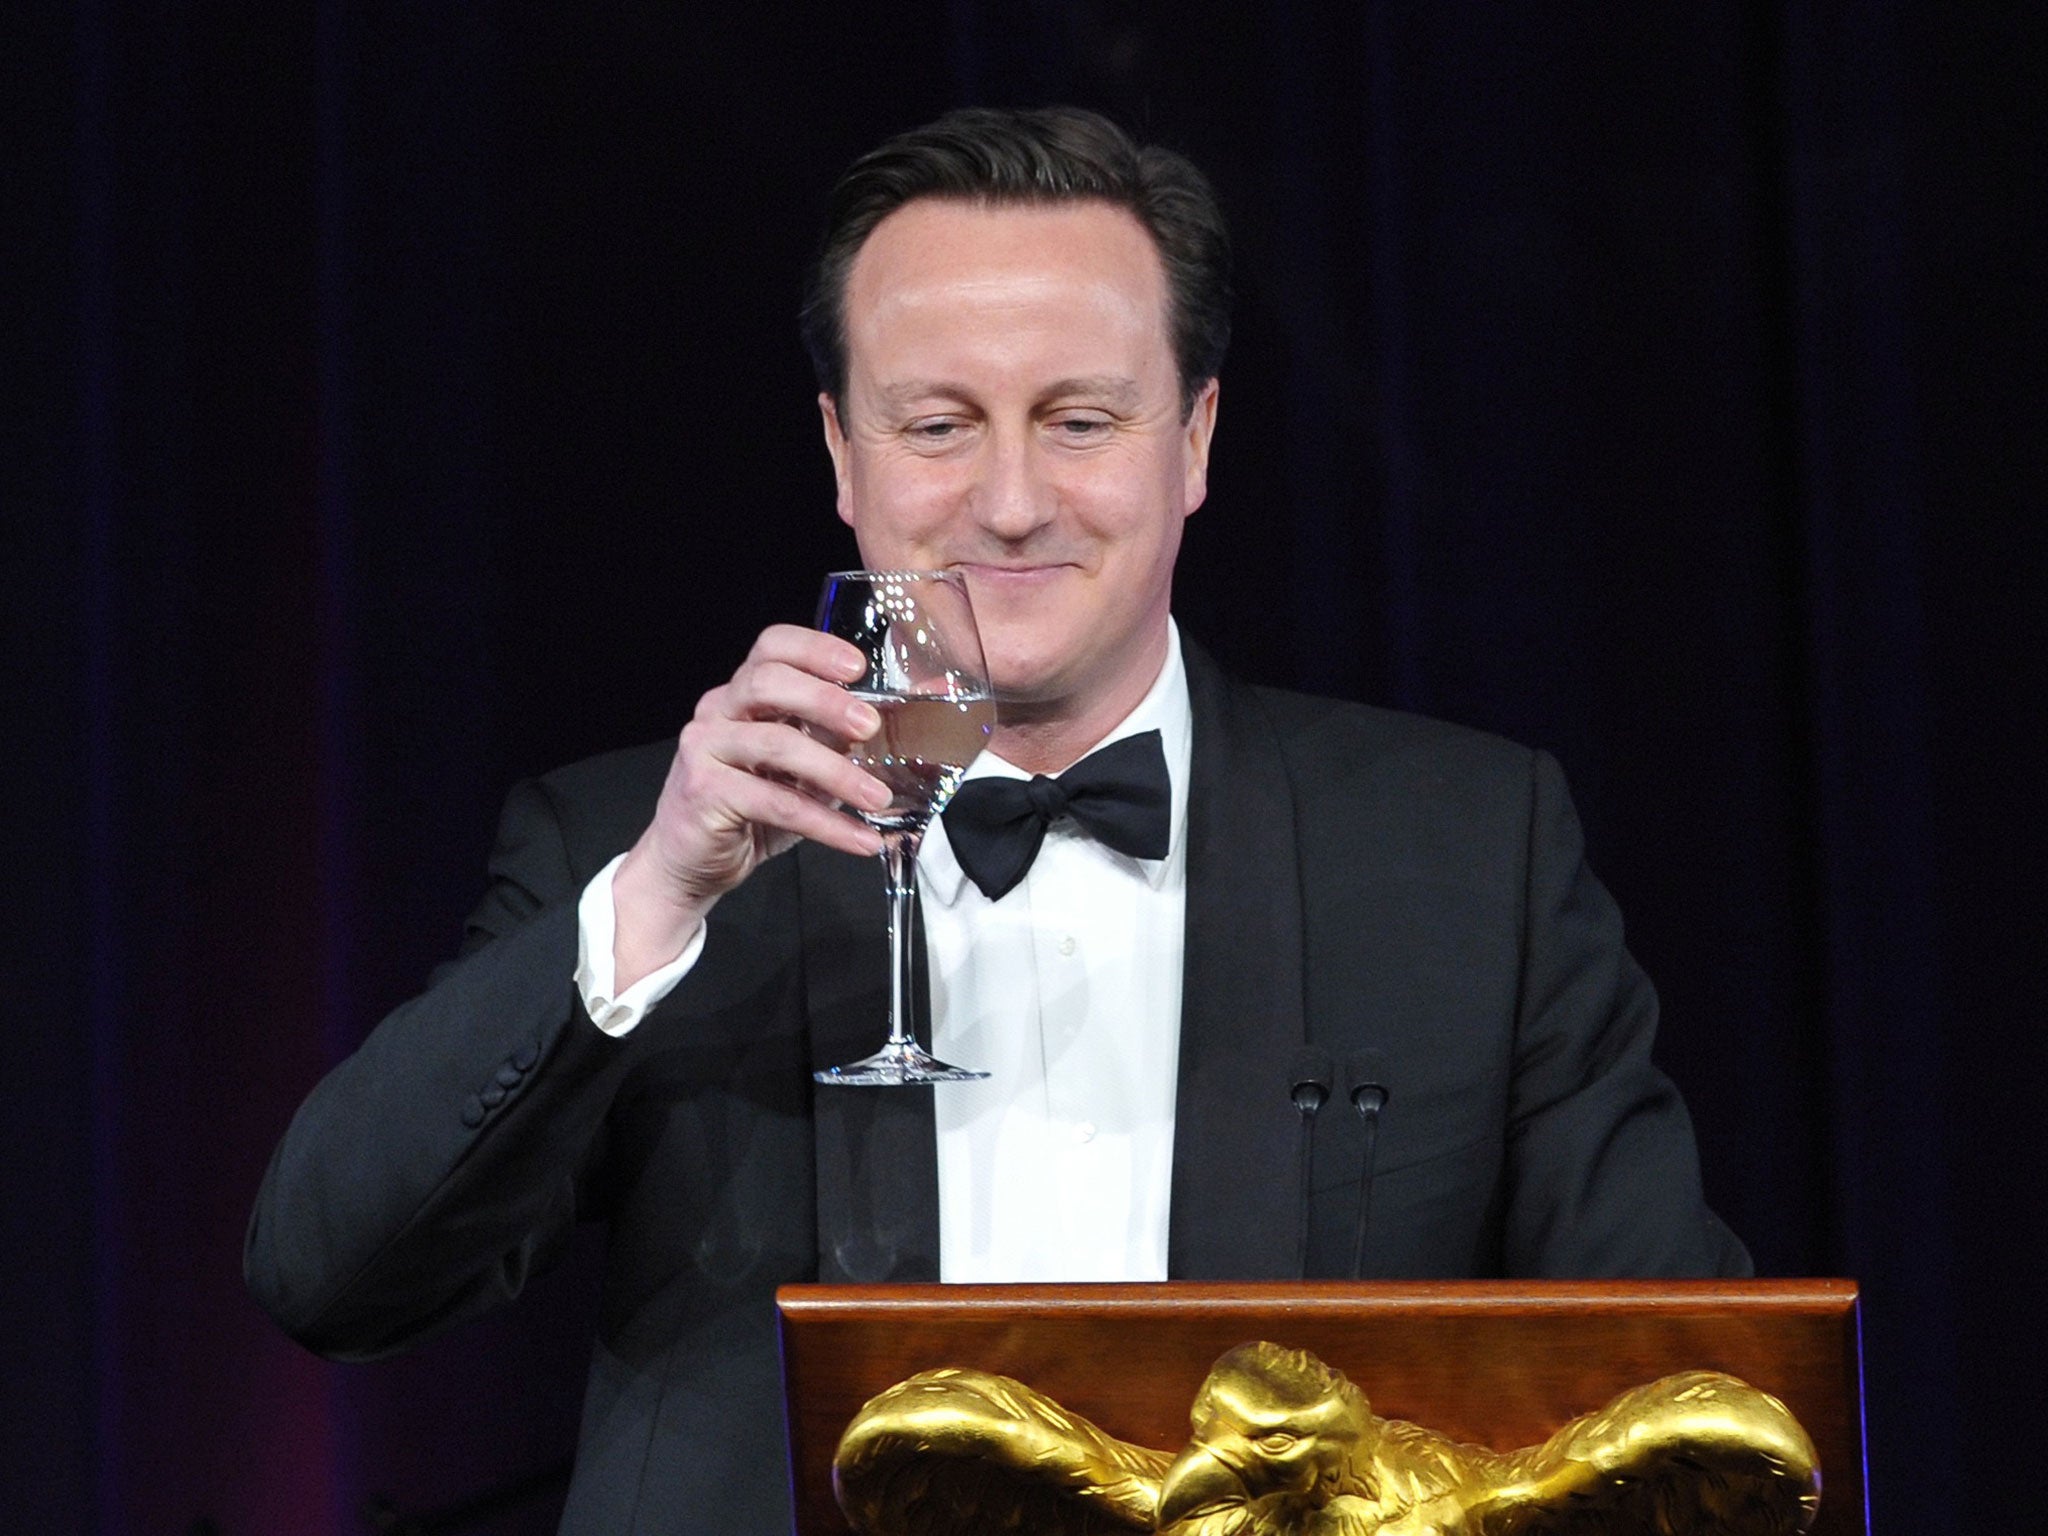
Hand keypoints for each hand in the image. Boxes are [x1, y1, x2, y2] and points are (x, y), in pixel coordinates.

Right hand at [610, 625, 889, 987]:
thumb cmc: (747, 809)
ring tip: (878, 798)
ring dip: (836, 772)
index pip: (772, 647)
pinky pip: (775, 803)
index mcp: (742, 695)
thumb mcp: (798, 770)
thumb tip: (896, 725)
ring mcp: (706, 749)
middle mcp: (718, 711)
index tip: (857, 667)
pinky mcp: (705, 793)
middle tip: (871, 726)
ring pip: (776, 744)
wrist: (689, 863)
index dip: (814, 649)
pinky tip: (859, 839)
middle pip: (768, 682)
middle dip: (825, 700)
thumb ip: (832, 743)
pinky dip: (825, 824)